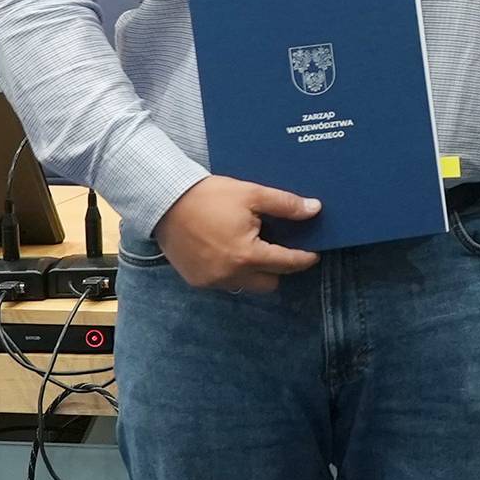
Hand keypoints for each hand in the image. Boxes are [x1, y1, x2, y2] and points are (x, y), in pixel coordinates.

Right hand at [153, 175, 321, 293]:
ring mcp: (212, 281)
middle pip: (270, 282)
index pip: (287, 264)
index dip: (304, 258)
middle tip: (277, 247)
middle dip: (278, 268)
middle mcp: (231, 275)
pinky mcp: (196, 281)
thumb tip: (315, 209)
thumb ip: (286, 204)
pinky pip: (225, 283)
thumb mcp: (252, 194)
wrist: (164, 200)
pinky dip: (232, 272)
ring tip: (251, 249)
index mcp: (248, 255)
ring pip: (247, 285)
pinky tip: (228, 252)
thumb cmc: (210, 196)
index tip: (313, 253)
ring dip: (254, 272)